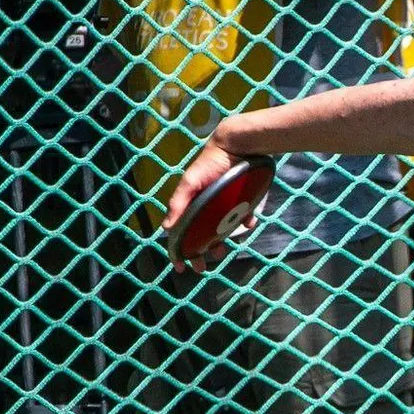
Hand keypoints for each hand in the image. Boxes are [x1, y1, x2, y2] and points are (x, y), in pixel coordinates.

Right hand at [162, 133, 238, 270]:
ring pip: (222, 231)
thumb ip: (179, 202)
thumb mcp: (191, 181)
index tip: (180, 267)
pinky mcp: (244, 202)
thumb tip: (165, 228)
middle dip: (201, 253)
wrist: (238, 146)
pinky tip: (248, 221)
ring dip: (222, 242)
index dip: (179, 250)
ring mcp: (225, 206)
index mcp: (192, 204)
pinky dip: (245, 223)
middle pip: (202, 236)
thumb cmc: (210, 162)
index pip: (182, 232)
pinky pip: (244, 219)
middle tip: (203, 265)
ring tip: (223, 249)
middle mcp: (207, 207)